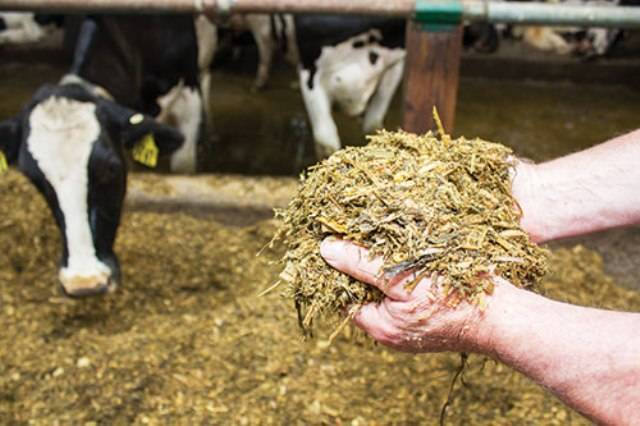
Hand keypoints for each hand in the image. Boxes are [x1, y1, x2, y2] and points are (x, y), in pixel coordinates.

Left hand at [320, 238, 490, 353]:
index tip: (331, 241)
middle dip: (360, 264)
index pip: (343, 296)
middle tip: (354, 232)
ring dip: (382, 265)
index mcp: (380, 327)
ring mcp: (410, 324)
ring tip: (378, 235)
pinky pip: (404, 291)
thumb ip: (362, 264)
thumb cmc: (455, 299)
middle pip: (363, 292)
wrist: (505, 319)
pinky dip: (401, 272)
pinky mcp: (427, 316)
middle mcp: (391, 330)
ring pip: (385, 289)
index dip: (336, 269)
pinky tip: (405, 249)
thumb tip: (325, 249)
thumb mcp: (402, 278)